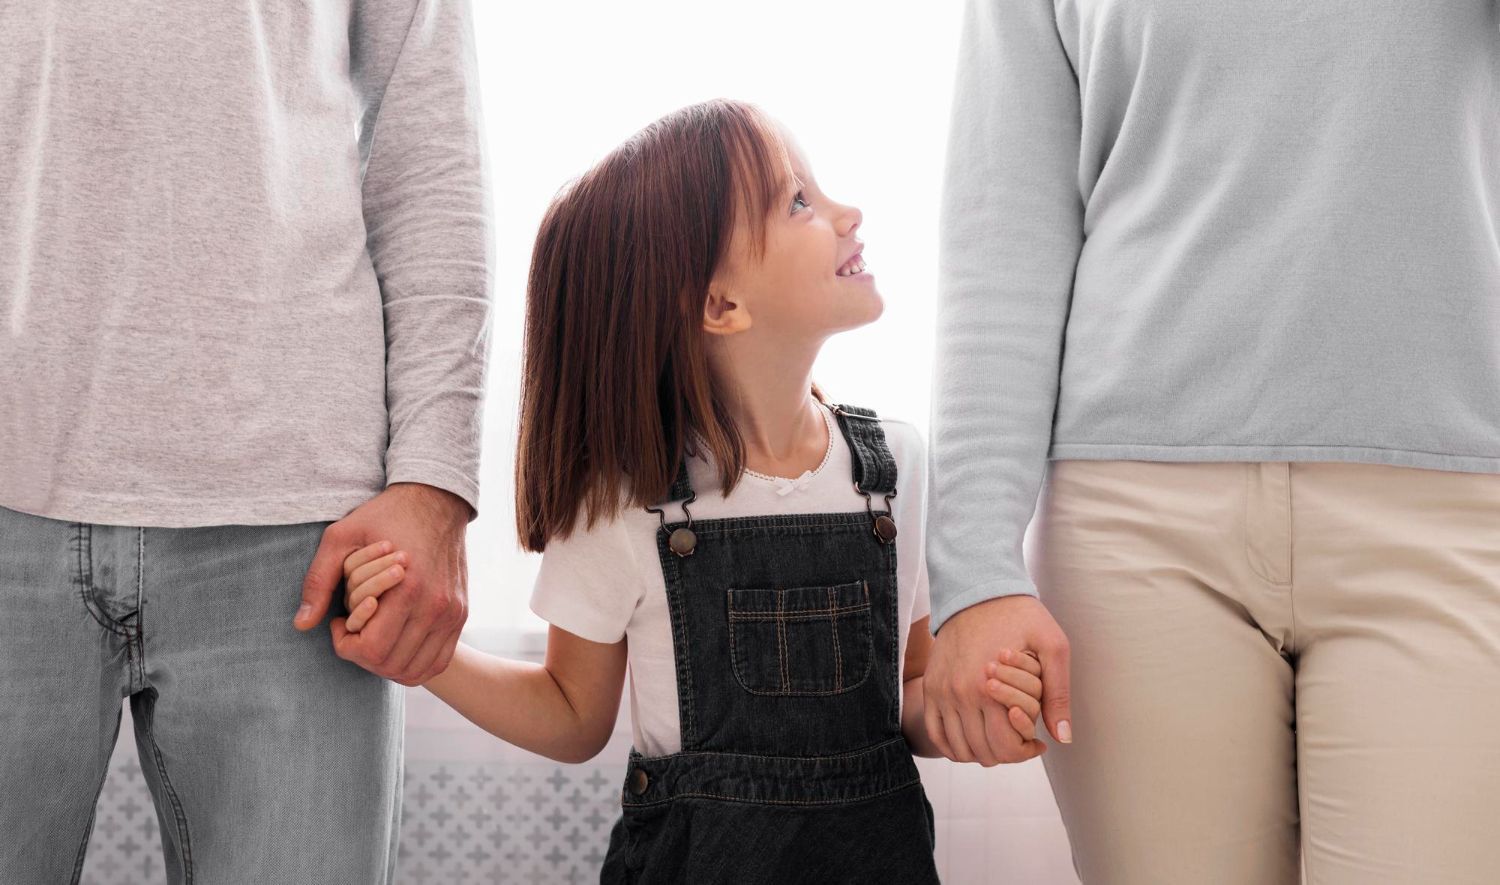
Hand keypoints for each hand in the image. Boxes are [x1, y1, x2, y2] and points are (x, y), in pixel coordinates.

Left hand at [294, 483, 471, 685]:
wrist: (436, 501)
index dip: (344, 646)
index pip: (371, 649)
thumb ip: (318, 581)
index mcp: (408, 590)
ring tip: (371, 639)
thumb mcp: (340, 538)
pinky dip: (413, 665)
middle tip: (351, 632)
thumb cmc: (385, 516)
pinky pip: (439, 661)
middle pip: (392, 665)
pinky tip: (394, 644)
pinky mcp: (460, 615)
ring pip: (416, 671)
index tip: (337, 623)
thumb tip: (301, 624)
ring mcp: (452, 613)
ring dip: (386, 666)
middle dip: (361, 656)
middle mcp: (435, 607)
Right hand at [925, 594, 1071, 765]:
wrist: (978, 590)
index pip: (1005, 747)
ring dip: (981, 752)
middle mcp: (960, 694)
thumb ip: (1058, 694)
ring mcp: (941, 692)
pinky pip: (935, 731)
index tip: (1038, 743)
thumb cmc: (1020, 616)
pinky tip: (973, 738)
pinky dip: (952, 745)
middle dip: (1007, 754)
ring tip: (999, 738)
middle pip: (983, 752)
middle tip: (1021, 741)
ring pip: (958, 748)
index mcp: (989, 688)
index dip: (1026, 753)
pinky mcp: (931, 686)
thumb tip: (1062, 738)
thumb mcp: (1053, 646)